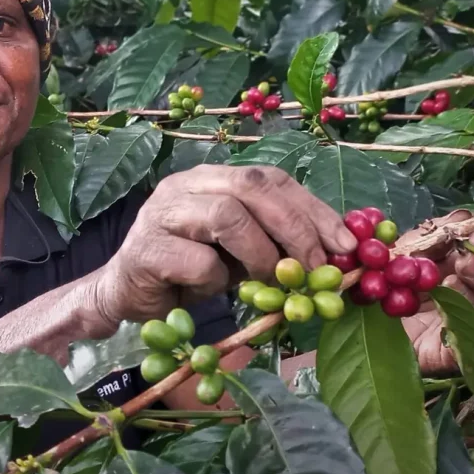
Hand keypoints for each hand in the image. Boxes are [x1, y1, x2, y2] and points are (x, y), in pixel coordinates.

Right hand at [92, 164, 358, 324]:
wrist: (126, 295)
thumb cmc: (189, 271)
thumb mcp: (241, 253)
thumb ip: (277, 243)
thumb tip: (338, 252)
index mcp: (213, 178)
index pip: (272, 178)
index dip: (314, 209)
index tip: (346, 244)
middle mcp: (186, 184)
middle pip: (251, 186)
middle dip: (294, 227)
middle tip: (315, 267)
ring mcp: (162, 212)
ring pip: (225, 215)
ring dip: (259, 254)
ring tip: (267, 282)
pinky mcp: (146, 249)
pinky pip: (196, 260)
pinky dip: (215, 281)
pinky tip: (208, 290)